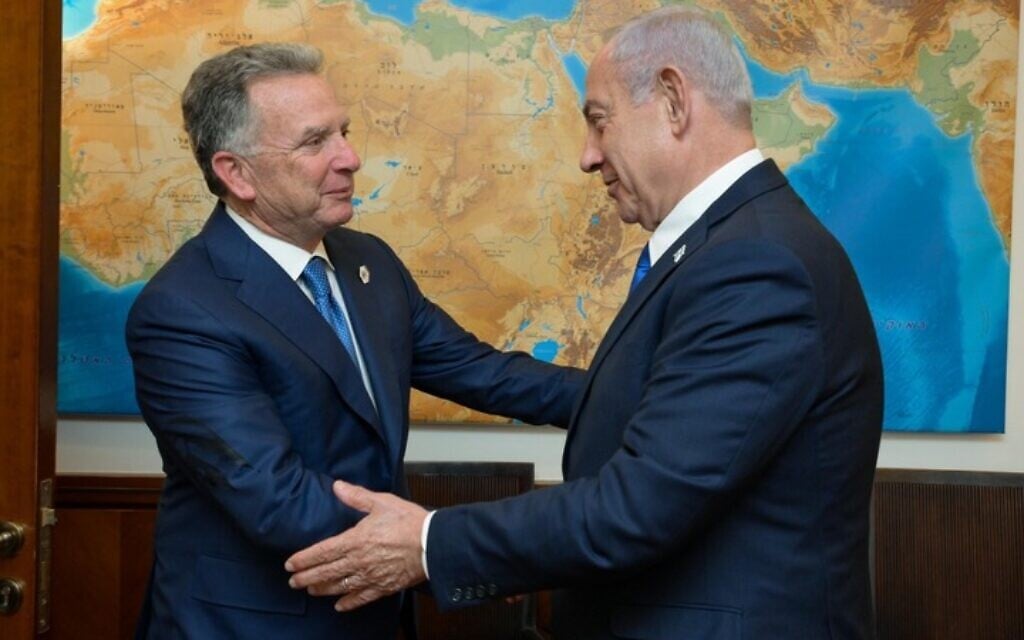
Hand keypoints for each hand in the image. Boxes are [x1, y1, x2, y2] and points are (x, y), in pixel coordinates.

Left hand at [285, 480, 427, 610]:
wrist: (433, 544)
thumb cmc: (409, 521)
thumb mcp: (382, 502)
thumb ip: (357, 496)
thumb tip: (337, 487)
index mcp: (356, 540)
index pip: (323, 551)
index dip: (304, 559)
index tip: (290, 564)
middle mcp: (359, 561)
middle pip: (326, 572)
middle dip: (307, 577)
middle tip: (292, 581)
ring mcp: (370, 576)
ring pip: (340, 586)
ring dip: (322, 589)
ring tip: (310, 590)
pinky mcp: (383, 586)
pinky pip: (362, 598)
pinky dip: (348, 602)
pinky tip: (339, 606)